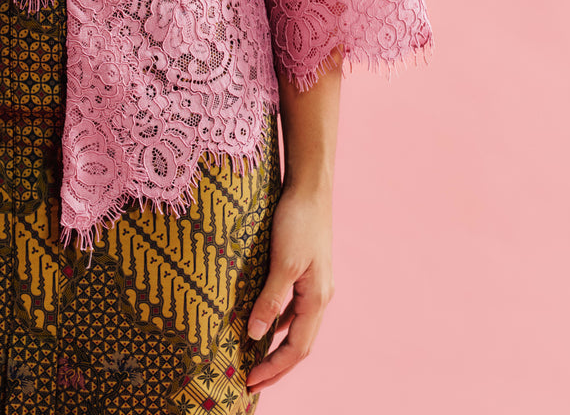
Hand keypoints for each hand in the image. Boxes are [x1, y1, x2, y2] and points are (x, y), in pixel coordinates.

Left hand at [244, 183, 334, 391]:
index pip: (297, 349)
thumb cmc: (297, 221)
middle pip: (299, 344)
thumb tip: (255, 334)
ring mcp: (315, 284)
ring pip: (296, 327)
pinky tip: (262, 322)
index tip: (249, 382)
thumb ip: (271, 299)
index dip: (274, 368)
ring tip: (253, 358)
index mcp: (317, 299)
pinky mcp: (306, 271)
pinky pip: (292, 307)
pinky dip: (277, 321)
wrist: (310, 187)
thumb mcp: (283, 262)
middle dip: (276, 366)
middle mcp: (320, 297)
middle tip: (250, 381)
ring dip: (276, 346)